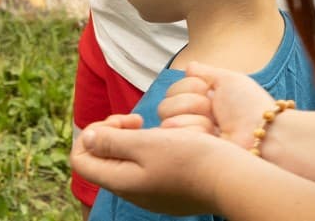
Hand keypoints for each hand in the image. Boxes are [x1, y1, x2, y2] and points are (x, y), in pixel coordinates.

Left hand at [71, 120, 242, 214]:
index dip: (91, 134)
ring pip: (125, 163)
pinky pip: (145, 169)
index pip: (81, 160)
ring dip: (131, 141)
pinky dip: (148, 152)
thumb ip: (111, 141)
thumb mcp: (144, 143)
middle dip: (111, 134)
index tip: (119, 122)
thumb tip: (87, 138)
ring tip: (152, 128)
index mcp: (121, 182)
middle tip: (135, 120)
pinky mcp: (169, 192)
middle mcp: (133, 193)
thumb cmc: (188, 158)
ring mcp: (152, 195)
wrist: (233, 179)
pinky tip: (168, 142)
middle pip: (102, 160)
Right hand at [159, 62, 274, 148]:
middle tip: (213, 110)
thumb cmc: (251, 107)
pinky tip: (211, 136)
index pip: (173, 89)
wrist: (264, 134)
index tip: (210, 91)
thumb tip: (189, 67)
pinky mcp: (187, 152)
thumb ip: (205, 72)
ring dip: (193, 116)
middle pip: (165, 103)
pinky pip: (172, 133)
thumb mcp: (229, 80)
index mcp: (198, 103)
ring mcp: (188, 138)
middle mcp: (190, 120)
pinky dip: (192, 130)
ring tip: (214, 126)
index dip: (189, 87)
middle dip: (190, 102)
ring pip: (166, 116)